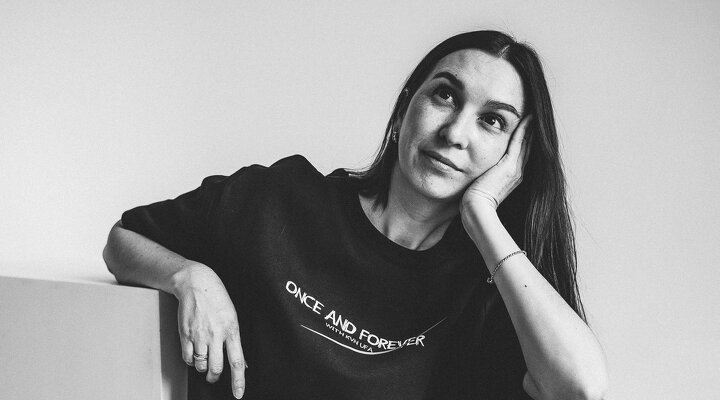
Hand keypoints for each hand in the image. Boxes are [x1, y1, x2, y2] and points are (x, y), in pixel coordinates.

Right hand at [173, 263, 246, 398]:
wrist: (197, 285)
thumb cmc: (217, 300)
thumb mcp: (232, 318)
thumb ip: (235, 341)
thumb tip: (243, 363)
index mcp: (232, 330)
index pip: (237, 362)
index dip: (238, 381)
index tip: (238, 394)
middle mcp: (216, 335)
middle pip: (217, 367)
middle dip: (215, 376)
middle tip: (214, 376)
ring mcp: (200, 335)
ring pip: (201, 365)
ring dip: (203, 368)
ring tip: (204, 359)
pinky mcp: (185, 335)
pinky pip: (188, 358)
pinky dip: (191, 361)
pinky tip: (194, 353)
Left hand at [461, 115, 532, 212]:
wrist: (477, 210)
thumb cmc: (475, 202)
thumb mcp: (481, 187)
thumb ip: (483, 178)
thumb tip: (475, 175)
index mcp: (511, 178)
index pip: (520, 155)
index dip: (525, 141)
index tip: (526, 128)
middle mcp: (517, 173)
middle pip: (527, 147)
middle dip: (531, 133)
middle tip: (534, 117)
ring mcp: (515, 169)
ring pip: (526, 143)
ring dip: (530, 128)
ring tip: (533, 114)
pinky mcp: (509, 166)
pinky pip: (519, 143)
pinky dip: (524, 130)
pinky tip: (528, 118)